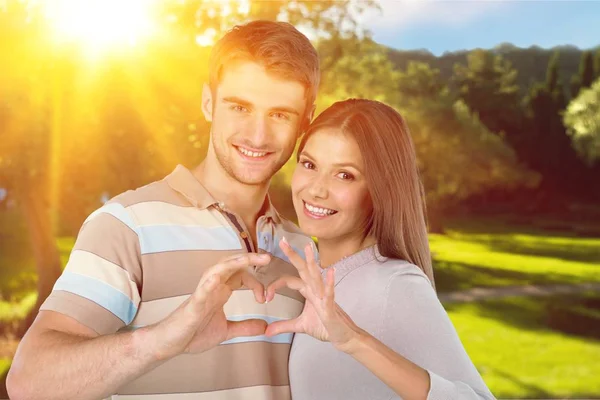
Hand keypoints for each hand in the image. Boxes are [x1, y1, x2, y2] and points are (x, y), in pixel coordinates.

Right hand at [146, 253, 270, 359]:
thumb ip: (245, 327)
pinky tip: (216, 279)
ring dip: (233, 264)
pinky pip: (200, 292)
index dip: (257, 283)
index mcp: (220, 291)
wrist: (170, 344)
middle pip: (231, 265)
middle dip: (249, 259)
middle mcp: (212, 287)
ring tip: (247, 259)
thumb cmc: (193, 333)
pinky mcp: (192, 306)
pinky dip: (208, 284)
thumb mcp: (226, 330)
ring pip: (216, 270)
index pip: (242, 275)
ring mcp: (201, 294)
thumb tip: (265, 326)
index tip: (265, 299)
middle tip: (268, 258)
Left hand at [264, 239, 362, 352]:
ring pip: (316, 275)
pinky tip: (330, 271)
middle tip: (282, 241)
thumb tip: (266, 331)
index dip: (275, 286)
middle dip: (293, 255)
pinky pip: (330, 292)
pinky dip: (329, 282)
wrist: (344, 337)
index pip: (289, 280)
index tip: (265, 297)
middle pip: (303, 269)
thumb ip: (283, 326)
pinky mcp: (331, 306)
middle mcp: (316, 289)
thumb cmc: (326, 327)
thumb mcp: (301, 326)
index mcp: (308, 291)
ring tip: (308, 247)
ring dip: (312, 261)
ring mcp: (324, 296)